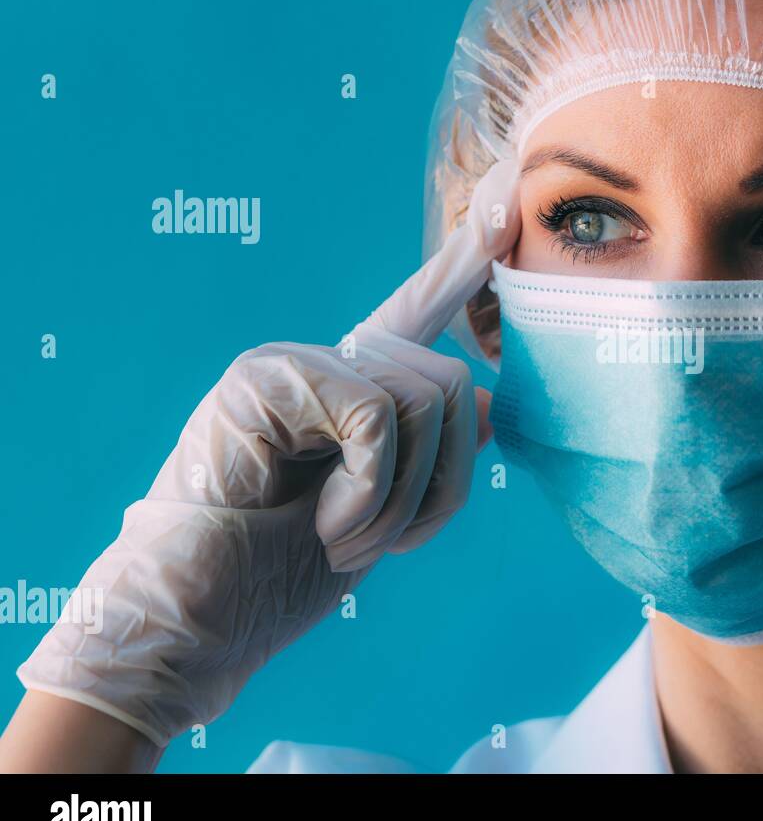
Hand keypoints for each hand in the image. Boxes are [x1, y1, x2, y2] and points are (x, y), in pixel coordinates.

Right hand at [15, 158, 520, 748]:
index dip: (463, 258)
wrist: (201, 623)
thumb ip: (427, 456)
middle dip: (441, 485)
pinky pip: (379, 418)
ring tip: (338, 534)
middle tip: (376, 541)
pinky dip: (371, 492)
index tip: (504, 196)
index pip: (419, 310)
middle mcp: (327, 363)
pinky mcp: (267, 380)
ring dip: (400, 500)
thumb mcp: (383, 515)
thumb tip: (481, 401)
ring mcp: (293, 363)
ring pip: (427, 397)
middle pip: (451, 383)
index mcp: (354, 389)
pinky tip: (324, 524)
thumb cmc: (282, 572)